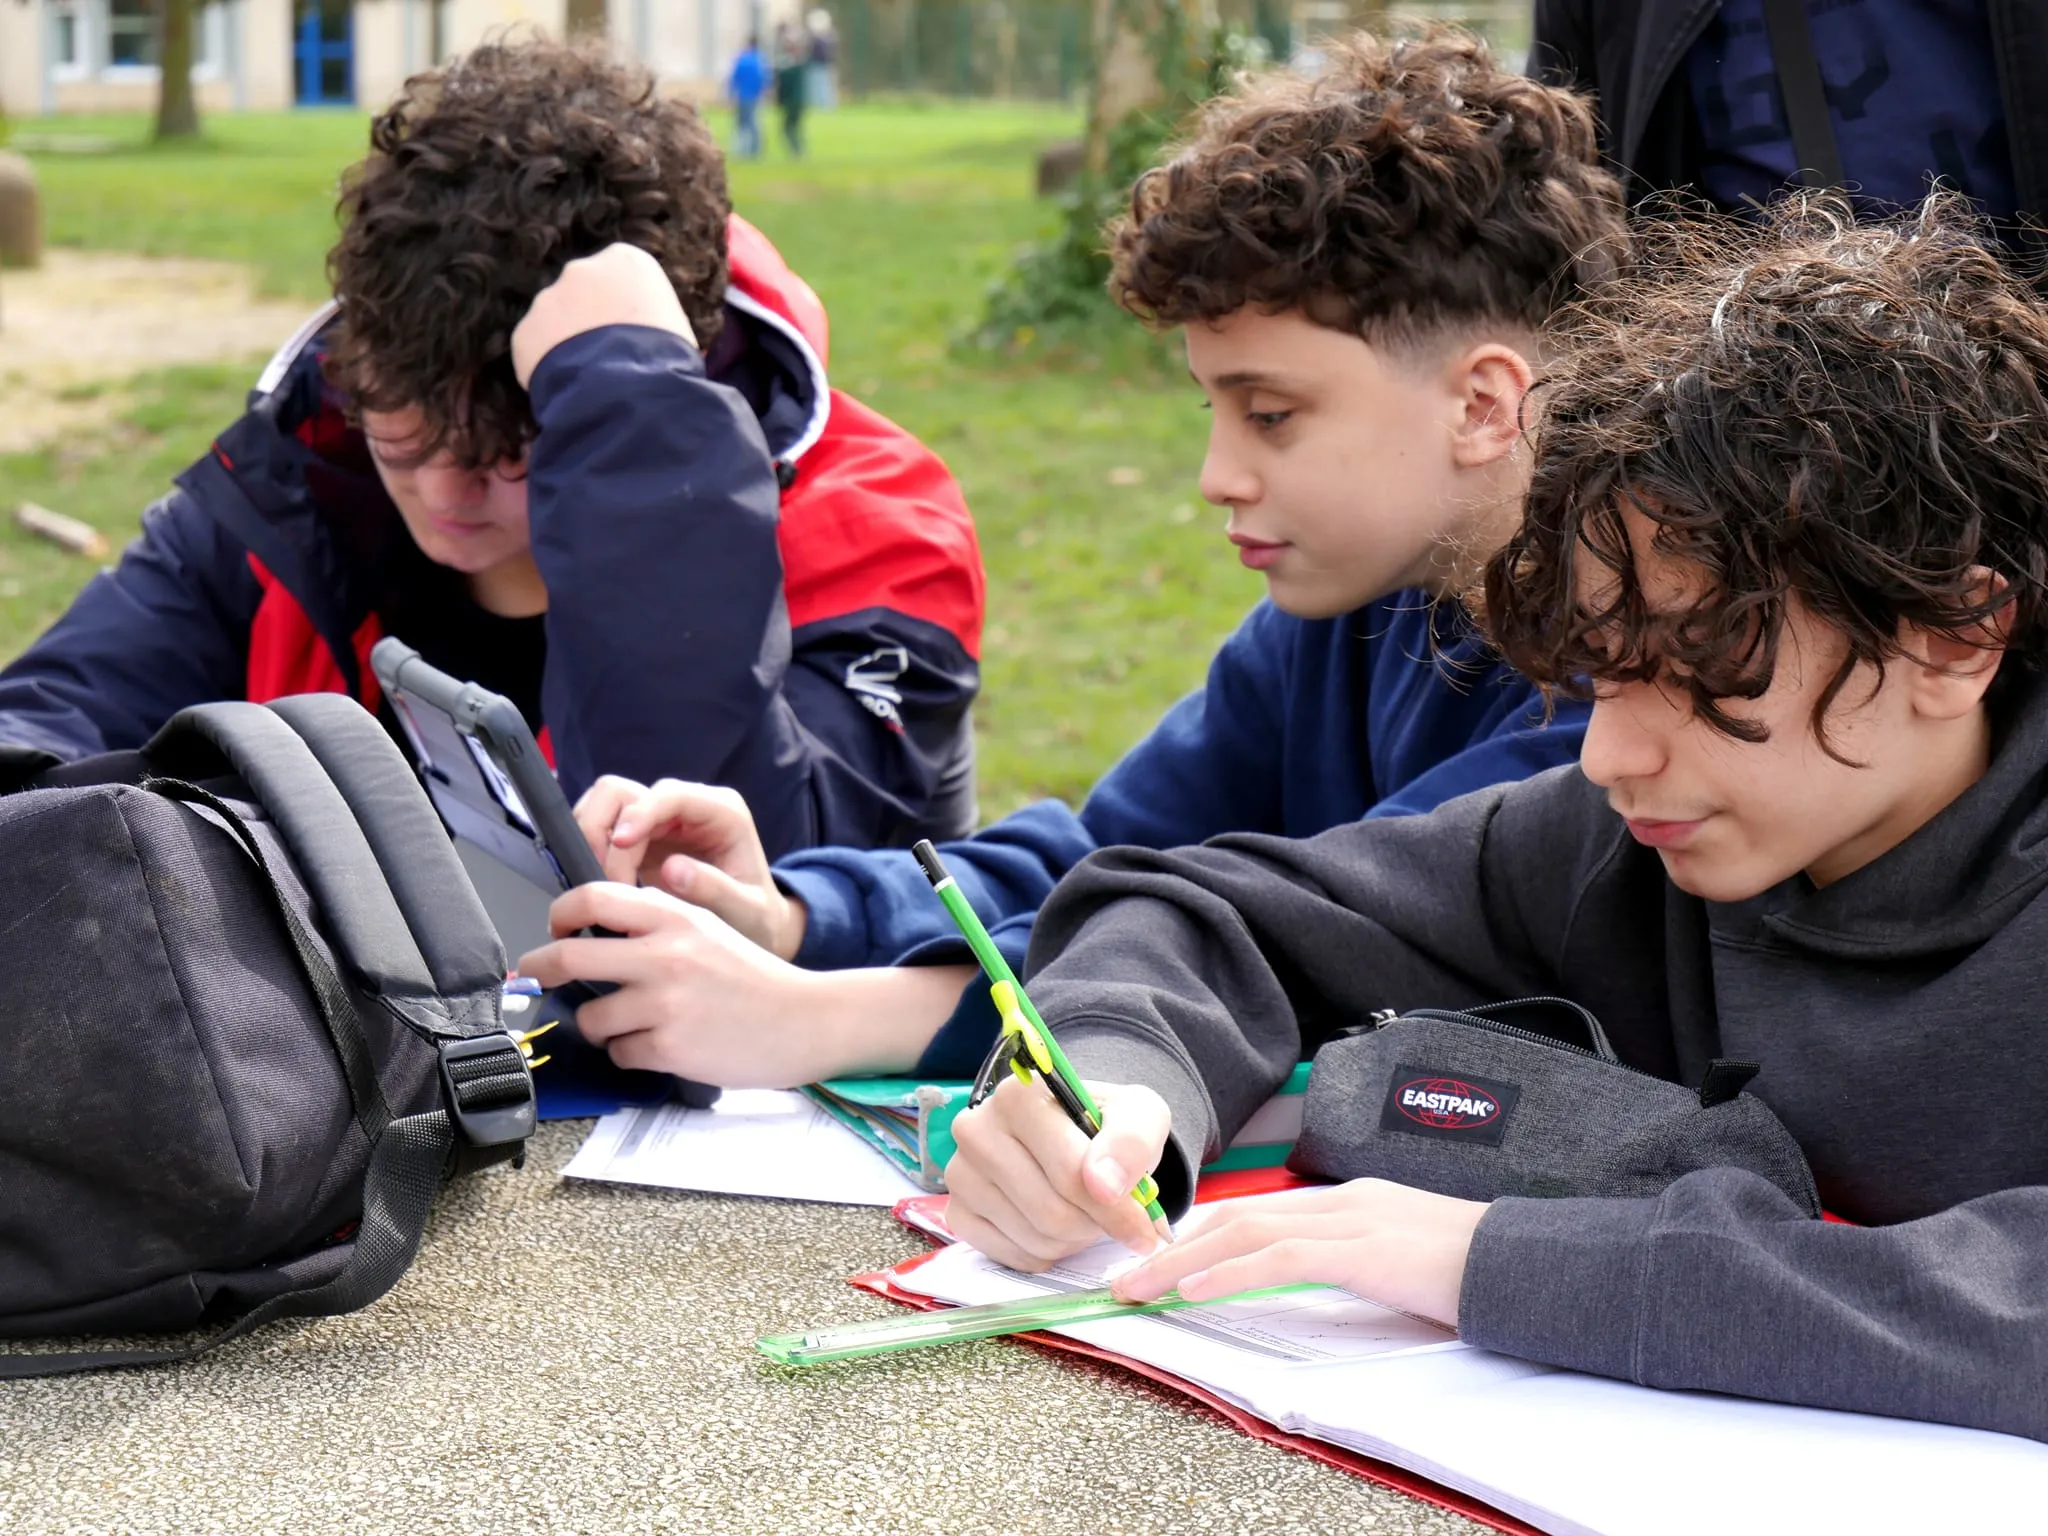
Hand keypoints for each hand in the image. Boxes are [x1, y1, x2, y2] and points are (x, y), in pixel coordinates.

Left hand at [511, 243, 696, 388]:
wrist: (628, 390)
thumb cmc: (667, 357)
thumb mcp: (676, 328)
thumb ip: (652, 317)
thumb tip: (645, 332)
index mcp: (626, 260)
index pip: (623, 274)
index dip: (626, 305)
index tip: (632, 331)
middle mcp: (581, 269)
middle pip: (583, 291)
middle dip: (590, 317)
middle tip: (606, 355)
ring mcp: (547, 298)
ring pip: (555, 320)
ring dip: (566, 341)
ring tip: (587, 377)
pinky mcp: (525, 331)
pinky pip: (535, 349)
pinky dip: (547, 366)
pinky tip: (567, 388)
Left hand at [516, 882, 836, 1087]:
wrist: (803, 1020)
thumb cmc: (753, 978)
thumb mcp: (707, 929)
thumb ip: (656, 923)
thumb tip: (591, 932)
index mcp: (674, 916)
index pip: (591, 898)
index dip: (560, 914)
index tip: (555, 929)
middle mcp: (665, 954)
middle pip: (567, 957)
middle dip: (540, 971)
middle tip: (533, 977)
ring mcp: (664, 1003)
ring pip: (590, 1017)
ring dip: (600, 1026)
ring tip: (631, 1025)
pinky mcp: (669, 1046)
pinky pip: (620, 1053)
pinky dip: (631, 1053)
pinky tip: (661, 1045)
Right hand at [572, 775, 806, 959]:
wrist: (752, 927)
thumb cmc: (755, 917)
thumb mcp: (747, 911)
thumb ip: (716, 890)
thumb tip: (673, 870)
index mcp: (722, 812)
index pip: (670, 795)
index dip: (640, 814)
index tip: (620, 844)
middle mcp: (686, 806)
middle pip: (622, 792)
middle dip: (602, 830)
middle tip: (600, 878)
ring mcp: (659, 819)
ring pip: (603, 805)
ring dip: (590, 841)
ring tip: (597, 885)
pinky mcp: (639, 838)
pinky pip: (599, 831)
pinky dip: (589, 852)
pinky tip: (597, 885)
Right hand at [943, 1073, 1172, 1271]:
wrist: (1075, 1138)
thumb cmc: (1106, 1127)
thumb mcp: (1140, 1116)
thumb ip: (1132, 1142)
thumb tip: (1104, 1185)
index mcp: (1019, 1095)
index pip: (1070, 1172)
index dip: (1116, 1211)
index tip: (1144, 1231)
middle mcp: (976, 1128)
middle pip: (1051, 1212)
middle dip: (1093, 1226)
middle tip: (1110, 1218)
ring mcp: (960, 1173)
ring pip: (1033, 1237)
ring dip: (1072, 1240)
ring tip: (1083, 1216)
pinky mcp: (956, 1210)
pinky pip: (1010, 1255)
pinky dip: (1043, 1254)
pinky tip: (1054, 1229)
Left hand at [1107, 1180, 1488, 1329]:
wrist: (1530, 1263)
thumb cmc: (1475, 1271)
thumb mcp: (1402, 1262)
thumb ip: (1357, 1263)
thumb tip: (1316, 1283)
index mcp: (1351, 1203)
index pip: (1260, 1212)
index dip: (1204, 1235)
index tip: (1164, 1260)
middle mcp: (1344, 1201)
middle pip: (1240, 1215)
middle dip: (1177, 1245)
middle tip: (1129, 1274)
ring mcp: (1353, 1219)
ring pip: (1247, 1230)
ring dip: (1184, 1260)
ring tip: (1141, 1285)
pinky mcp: (1364, 1249)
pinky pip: (1281, 1257)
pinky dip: (1230, 1272)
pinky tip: (1196, 1288)